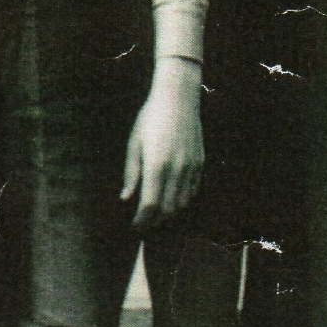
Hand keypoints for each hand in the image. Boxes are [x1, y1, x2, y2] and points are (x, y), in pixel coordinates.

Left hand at [121, 56, 203, 231]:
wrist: (178, 99)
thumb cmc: (150, 119)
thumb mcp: (134, 144)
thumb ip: (131, 173)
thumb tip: (126, 198)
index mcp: (156, 165)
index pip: (150, 205)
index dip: (142, 220)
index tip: (135, 227)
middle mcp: (176, 170)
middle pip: (168, 210)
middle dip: (155, 222)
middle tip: (144, 225)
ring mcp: (191, 167)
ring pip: (182, 203)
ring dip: (170, 214)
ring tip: (157, 217)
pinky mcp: (200, 163)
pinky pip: (193, 191)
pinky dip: (182, 201)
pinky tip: (172, 201)